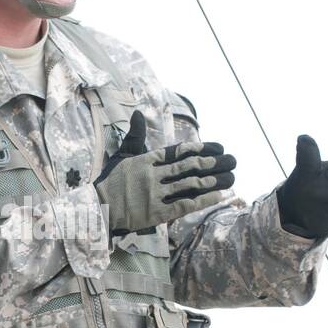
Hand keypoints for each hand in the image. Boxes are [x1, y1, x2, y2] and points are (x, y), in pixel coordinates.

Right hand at [94, 110, 236, 234]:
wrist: (98, 208)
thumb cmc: (111, 181)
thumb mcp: (122, 155)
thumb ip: (135, 136)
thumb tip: (137, 114)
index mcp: (146, 160)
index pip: (177, 151)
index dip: (198, 148)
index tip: (215, 147)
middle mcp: (152, 175)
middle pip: (187, 166)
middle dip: (211, 163)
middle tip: (229, 160)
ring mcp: (155, 194)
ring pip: (188, 184)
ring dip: (210, 181)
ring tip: (227, 177)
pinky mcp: (157, 213)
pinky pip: (184, 205)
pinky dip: (202, 200)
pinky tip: (216, 196)